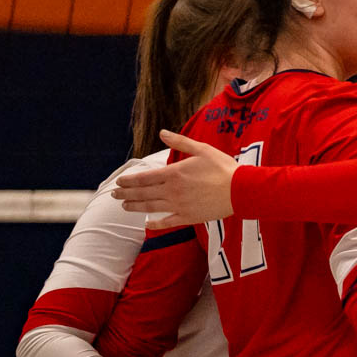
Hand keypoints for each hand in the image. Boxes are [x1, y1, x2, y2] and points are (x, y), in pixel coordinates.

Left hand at [111, 129, 237, 229]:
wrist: (240, 190)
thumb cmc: (222, 168)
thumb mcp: (202, 149)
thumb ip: (180, 142)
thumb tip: (162, 132)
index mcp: (174, 173)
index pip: (144, 178)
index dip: (129, 181)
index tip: (119, 182)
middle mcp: (172, 191)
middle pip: (143, 193)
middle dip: (126, 194)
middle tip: (115, 195)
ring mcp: (179, 206)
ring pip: (150, 208)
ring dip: (135, 207)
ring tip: (124, 206)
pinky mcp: (188, 217)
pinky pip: (167, 222)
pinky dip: (156, 224)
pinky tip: (148, 224)